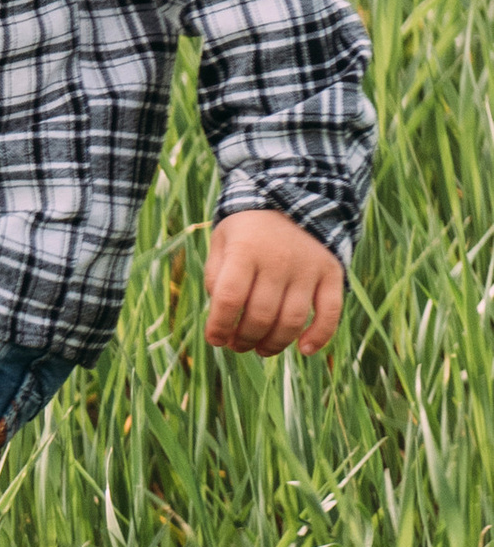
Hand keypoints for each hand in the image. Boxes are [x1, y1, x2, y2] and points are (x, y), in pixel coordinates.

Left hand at [203, 208, 342, 357]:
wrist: (292, 197)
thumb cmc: (248, 229)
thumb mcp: (222, 241)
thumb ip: (216, 276)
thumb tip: (221, 319)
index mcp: (245, 249)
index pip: (229, 298)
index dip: (219, 326)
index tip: (215, 340)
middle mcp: (278, 259)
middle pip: (260, 315)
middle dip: (244, 339)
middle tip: (237, 345)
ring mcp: (308, 267)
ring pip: (292, 320)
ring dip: (274, 344)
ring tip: (261, 348)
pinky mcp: (331, 273)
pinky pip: (330, 313)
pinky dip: (320, 336)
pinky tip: (304, 349)